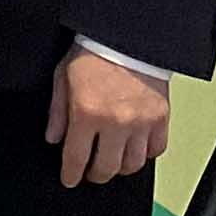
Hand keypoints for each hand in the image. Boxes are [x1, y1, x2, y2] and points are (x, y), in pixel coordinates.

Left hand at [46, 46, 170, 188]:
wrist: (126, 37)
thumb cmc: (92, 52)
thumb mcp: (62, 78)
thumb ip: (57, 112)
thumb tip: (53, 138)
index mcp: (87, 112)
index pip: (77, 157)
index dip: (71, 174)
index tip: (69, 179)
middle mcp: (116, 122)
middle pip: (107, 168)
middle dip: (95, 175)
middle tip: (91, 172)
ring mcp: (141, 123)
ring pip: (133, 164)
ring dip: (120, 168)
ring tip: (112, 162)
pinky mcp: (161, 118)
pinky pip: (156, 150)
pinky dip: (145, 155)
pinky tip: (135, 149)